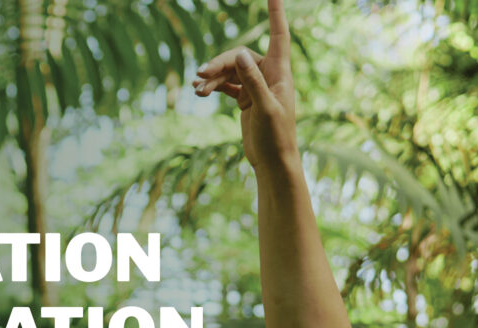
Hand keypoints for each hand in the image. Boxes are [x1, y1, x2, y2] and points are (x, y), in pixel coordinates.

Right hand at [192, 0, 297, 173]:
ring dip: (213, 78)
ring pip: (230, 71)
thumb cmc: (276, 138)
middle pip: (240, 57)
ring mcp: (257, 87)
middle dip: (219, 64)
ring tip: (196, 89)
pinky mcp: (246, 99)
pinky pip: (227, 85)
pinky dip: (214, 87)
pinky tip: (199, 93)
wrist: (273, 163)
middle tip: (200, 76)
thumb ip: (253, 82)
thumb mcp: (265, 109)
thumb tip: (241, 54)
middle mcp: (269, 76)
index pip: (279, 36)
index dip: (276, 13)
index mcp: (280, 74)